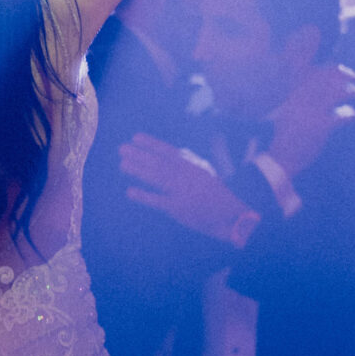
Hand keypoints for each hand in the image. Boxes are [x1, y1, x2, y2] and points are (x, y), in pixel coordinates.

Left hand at [120, 133, 257, 243]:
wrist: (232, 218)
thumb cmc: (219, 198)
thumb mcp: (206, 177)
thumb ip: (190, 167)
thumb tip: (176, 156)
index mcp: (193, 167)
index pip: (168, 152)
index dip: (151, 144)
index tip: (136, 137)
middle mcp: (186, 176)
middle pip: (158, 163)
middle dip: (140, 155)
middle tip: (122, 149)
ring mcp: (182, 192)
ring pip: (156, 177)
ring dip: (138, 170)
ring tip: (122, 164)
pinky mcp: (179, 209)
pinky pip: (157, 201)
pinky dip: (143, 196)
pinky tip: (130, 191)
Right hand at [265, 63, 354, 179]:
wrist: (280, 156)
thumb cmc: (287, 134)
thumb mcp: (289, 110)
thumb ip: (302, 97)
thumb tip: (321, 88)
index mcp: (295, 92)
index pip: (313, 70)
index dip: (329, 67)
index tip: (340, 70)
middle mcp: (303, 97)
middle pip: (329, 76)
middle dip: (344, 74)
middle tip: (354, 78)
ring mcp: (313, 110)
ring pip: (339, 92)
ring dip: (351, 91)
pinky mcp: (322, 125)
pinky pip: (343, 114)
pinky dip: (351, 114)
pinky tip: (352, 117)